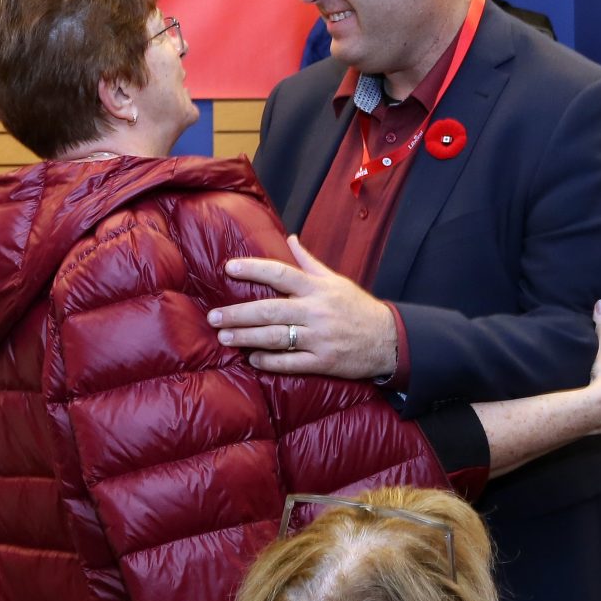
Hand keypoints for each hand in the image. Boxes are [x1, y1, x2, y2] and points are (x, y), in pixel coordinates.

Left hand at [207, 235, 396, 380]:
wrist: (387, 340)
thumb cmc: (356, 307)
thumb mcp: (335, 280)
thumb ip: (309, 261)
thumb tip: (289, 238)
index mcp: (317, 288)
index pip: (281, 273)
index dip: (254, 269)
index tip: (229, 268)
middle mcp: (316, 311)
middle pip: (270, 310)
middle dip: (238, 314)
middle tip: (213, 317)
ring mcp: (318, 338)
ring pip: (276, 337)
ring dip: (246, 337)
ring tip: (224, 337)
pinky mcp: (322, 362)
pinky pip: (290, 363)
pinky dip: (269, 361)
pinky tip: (251, 358)